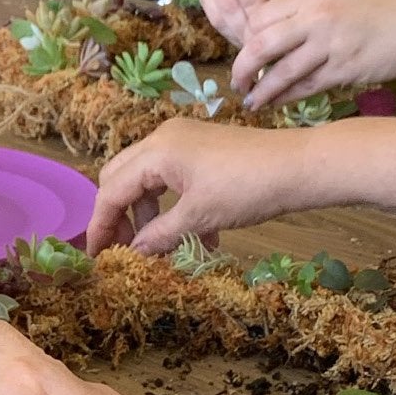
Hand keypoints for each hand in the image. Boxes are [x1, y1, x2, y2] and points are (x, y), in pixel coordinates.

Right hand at [85, 119, 310, 254]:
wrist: (299, 166)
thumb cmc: (247, 188)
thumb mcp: (199, 217)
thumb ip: (159, 235)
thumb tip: (132, 254)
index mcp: (155, 151)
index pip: (112, 189)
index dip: (100, 224)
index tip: (96, 256)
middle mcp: (162, 138)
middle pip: (121, 177)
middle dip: (119, 215)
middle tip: (124, 249)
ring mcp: (183, 140)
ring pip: (148, 180)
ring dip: (149, 214)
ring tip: (161, 248)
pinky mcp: (202, 148)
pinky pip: (173, 178)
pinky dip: (173, 206)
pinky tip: (195, 237)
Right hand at [197, 0, 310, 44]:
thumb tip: (271, 6)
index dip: (253, 3)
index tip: (270, 21)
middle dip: (247, 24)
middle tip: (266, 41)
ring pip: (217, 11)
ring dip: (238, 31)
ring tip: (258, 42)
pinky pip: (214, 16)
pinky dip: (231, 31)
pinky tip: (247, 37)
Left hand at [230, 0, 395, 108]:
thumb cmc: (390, 5)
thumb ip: (310, 10)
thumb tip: (279, 33)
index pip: (262, 15)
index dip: (247, 36)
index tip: (246, 50)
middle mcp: (317, 17)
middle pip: (262, 43)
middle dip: (243, 66)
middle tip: (236, 81)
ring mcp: (332, 45)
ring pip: (282, 71)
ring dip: (262, 89)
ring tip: (251, 101)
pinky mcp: (347, 69)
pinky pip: (308, 87)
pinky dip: (288, 97)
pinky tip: (278, 104)